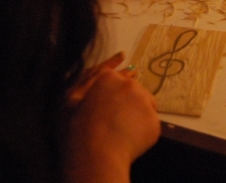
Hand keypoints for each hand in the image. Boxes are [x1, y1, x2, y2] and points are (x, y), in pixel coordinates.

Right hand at [63, 55, 159, 182]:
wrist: (97, 153)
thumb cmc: (77, 129)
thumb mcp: (71, 102)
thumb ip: (87, 87)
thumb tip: (99, 81)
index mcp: (108, 78)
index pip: (117, 75)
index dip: (120, 78)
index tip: (129, 71)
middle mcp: (129, 85)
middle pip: (133, 89)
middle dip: (128, 99)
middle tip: (121, 115)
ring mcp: (144, 101)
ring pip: (145, 105)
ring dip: (138, 113)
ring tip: (125, 131)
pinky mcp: (154, 120)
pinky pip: (149, 124)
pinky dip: (143, 131)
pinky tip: (132, 141)